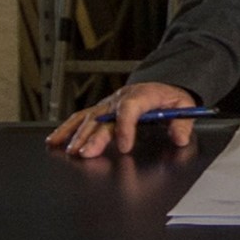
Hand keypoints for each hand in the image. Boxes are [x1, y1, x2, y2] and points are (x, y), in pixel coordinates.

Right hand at [46, 81, 200, 157]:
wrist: (161, 85)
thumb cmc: (170, 97)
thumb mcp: (184, 106)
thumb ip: (183, 123)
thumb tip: (180, 138)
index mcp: (143, 95)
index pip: (130, 109)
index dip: (126, 127)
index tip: (125, 147)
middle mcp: (121, 99)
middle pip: (104, 117)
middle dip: (94, 136)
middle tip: (86, 154)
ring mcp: (108, 104)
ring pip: (89, 118)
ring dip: (78, 135)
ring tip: (71, 151)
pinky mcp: (100, 109)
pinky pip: (81, 117)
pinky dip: (66, 129)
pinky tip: (55, 140)